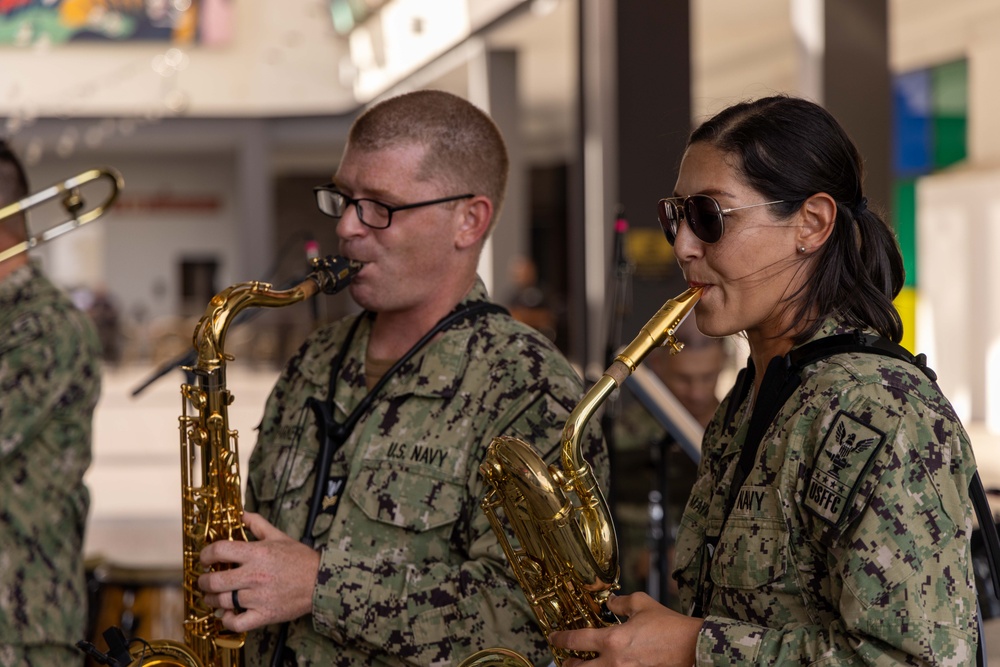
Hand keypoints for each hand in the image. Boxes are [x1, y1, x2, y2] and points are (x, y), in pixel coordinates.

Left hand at [198, 511, 319, 631]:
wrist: (320, 581)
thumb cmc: (300, 558)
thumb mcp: (279, 536)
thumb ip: (257, 524)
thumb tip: (241, 513)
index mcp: (257, 553)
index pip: (219, 550)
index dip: (206, 555)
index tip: (204, 559)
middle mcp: (254, 575)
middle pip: (215, 581)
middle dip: (203, 582)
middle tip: (203, 581)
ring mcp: (258, 597)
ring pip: (223, 601)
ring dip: (211, 599)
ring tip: (211, 597)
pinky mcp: (264, 615)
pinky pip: (236, 622)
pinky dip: (227, 619)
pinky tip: (227, 613)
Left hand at [548, 593, 702, 666]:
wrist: (693, 647)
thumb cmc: (669, 627)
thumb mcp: (642, 604)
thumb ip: (620, 603)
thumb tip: (609, 603)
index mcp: (612, 641)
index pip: (576, 641)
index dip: (560, 639)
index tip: (554, 638)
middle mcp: (614, 663)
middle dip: (569, 665)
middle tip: (566, 659)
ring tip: (585, 665)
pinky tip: (610, 664)